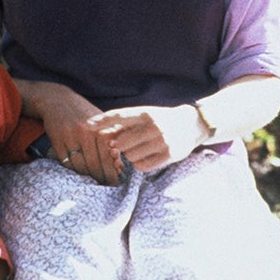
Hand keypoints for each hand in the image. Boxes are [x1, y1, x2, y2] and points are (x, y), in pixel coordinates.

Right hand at [37, 85, 123, 184]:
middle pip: (95, 164)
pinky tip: (80, 175)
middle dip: (102, 178)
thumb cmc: (84, 113)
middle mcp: (86, 132)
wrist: (58, 100)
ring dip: (88, 178)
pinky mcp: (57, 141)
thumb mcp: (102, 119)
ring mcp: (70, 136)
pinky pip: (67, 163)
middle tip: (107, 188)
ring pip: (81, 166)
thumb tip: (122, 162)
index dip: (113, 172)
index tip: (117, 183)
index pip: (109, 157)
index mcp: (100, 127)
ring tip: (95, 184)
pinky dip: (74, 171)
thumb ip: (114, 136)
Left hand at [91, 105, 205, 172]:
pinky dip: (139, 164)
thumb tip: (101, 130)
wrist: (193, 124)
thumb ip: (127, 122)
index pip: (120, 116)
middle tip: (123, 146)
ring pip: (131, 156)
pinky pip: (142, 166)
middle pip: (122, 142)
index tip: (86, 125)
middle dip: (119, 146)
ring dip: (130, 156)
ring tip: (138, 150)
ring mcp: (162, 141)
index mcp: (147, 113)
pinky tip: (144, 157)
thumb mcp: (147, 114)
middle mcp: (154, 126)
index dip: (102, 121)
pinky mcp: (169, 155)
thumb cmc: (164, 119)